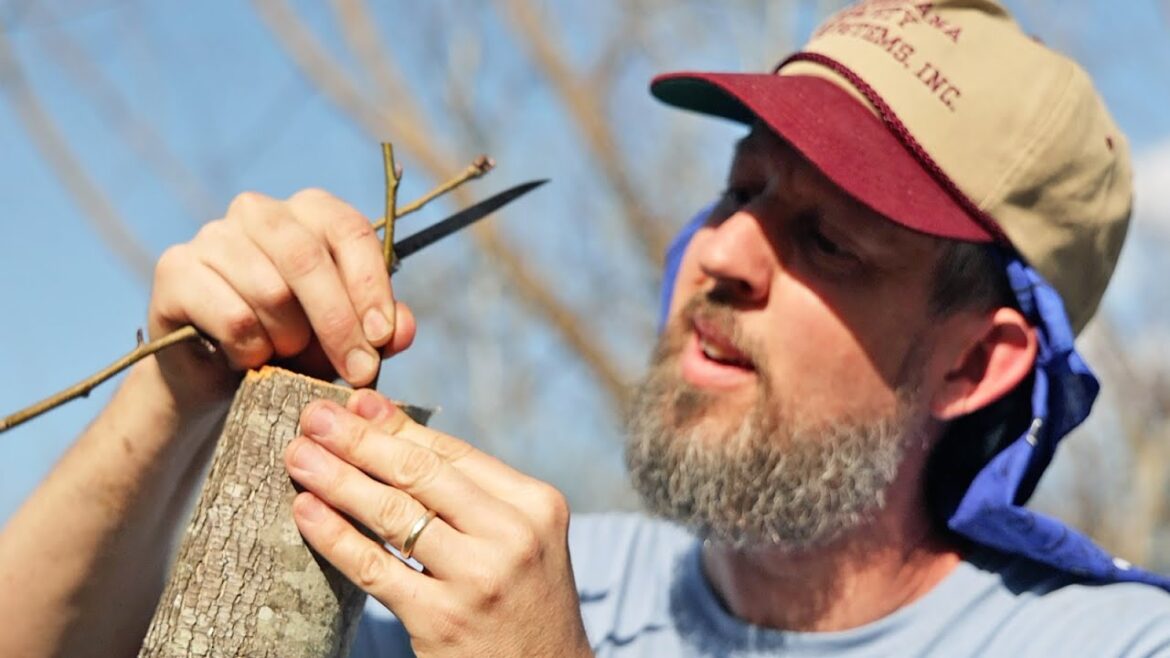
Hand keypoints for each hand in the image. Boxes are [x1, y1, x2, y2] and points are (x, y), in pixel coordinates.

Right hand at [147, 189, 415, 414]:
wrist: (217, 378)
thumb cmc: (292, 346)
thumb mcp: (347, 340)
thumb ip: (381, 331)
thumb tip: (402, 330)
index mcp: (309, 212)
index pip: (350, 230)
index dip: (371, 286)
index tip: (382, 337)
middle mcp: (258, 211)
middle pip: (308, 259)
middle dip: (339, 323)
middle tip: (358, 371)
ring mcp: (212, 235)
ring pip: (271, 291)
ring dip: (289, 340)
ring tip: (284, 355)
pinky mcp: (175, 269)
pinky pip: (233, 317)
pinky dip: (251, 351)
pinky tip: (247, 359)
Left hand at [284, 389, 592, 657]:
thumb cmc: (521, 598)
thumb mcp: (514, 537)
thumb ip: (462, 488)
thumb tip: (380, 417)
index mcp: (536, 503)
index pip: (454, 453)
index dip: (397, 424)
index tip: (353, 404)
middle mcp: (513, 535)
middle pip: (421, 473)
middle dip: (361, 440)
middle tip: (315, 417)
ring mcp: (479, 578)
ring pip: (394, 514)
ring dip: (338, 479)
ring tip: (299, 456)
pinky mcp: (442, 620)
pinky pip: (374, 568)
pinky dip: (335, 536)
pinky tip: (306, 511)